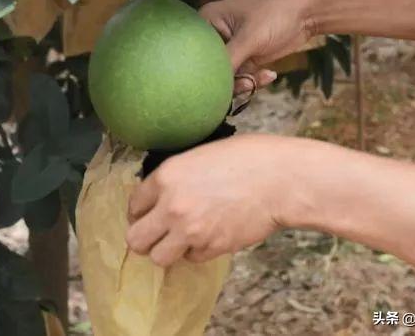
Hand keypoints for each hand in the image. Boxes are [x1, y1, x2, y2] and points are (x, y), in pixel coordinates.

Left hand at [126, 134, 313, 266]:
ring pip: (158, 257)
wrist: (281, 178)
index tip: (148, 214)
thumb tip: (163, 196)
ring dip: (167, 250)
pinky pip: (191, 258)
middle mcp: (172, 207)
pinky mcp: (212, 248)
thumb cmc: (248, 158)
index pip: (133, 205)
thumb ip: (176, 177)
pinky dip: (197, 251)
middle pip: (136, 240)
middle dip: (144, 238)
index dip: (140, 211)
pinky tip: (210, 236)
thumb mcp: (201, 155)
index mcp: (167, 176)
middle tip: (156, 234)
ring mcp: (191, 231)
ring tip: (182, 239)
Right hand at [199, 0, 314, 93]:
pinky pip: (241, 79)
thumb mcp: (249, 38)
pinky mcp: (243, 61)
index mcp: (207, 23)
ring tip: (264, 76)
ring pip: (226, 79)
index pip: (198, 55)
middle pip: (210, 69)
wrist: (306, 14)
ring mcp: (230, 50)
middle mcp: (214, 37)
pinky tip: (269, 74)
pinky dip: (254, 81)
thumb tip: (212, 85)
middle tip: (247, 82)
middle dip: (230, 81)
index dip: (208, 71)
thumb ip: (228, 62)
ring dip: (245, 83)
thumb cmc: (276, 14)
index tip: (225, 81)